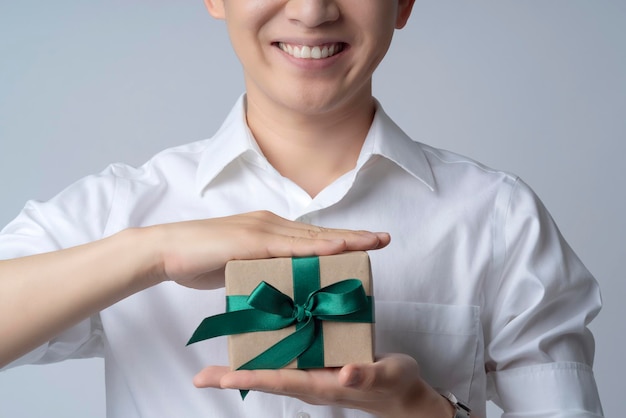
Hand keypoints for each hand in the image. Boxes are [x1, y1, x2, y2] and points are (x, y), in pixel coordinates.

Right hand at [150, 211, 389, 288]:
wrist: (167, 251)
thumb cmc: (199, 260)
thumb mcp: (239, 267)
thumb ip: (261, 271)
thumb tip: (277, 285)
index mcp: (269, 231)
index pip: (311, 237)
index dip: (340, 239)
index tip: (365, 243)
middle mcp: (271, 225)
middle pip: (320, 233)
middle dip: (354, 236)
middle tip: (384, 238)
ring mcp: (262, 230)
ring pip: (312, 236)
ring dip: (345, 239)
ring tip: (373, 242)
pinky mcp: (251, 240)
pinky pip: (290, 245)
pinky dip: (317, 246)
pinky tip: (339, 247)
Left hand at [192, 353, 453, 417]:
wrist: (404, 394)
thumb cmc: (397, 385)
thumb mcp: (387, 375)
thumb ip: (366, 375)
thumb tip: (343, 373)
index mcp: (322, 385)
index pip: (281, 382)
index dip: (252, 379)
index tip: (224, 378)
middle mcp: (311, 381)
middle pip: (267, 379)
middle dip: (234, 378)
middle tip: (200, 377)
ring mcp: (314, 373)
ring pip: (274, 369)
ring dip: (245, 366)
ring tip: (216, 361)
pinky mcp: (320, 362)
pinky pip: (289, 357)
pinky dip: (269, 351)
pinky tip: (258, 338)